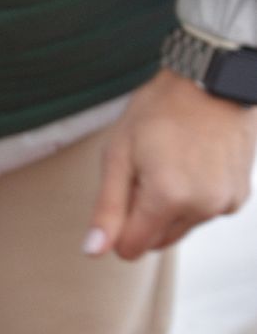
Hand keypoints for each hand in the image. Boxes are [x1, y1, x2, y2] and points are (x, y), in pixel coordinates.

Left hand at [86, 69, 256, 259]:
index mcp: (168, 199)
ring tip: (168, 164)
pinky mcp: (239, 196)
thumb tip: (94, 251)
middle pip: (156, 242)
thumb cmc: (159, 112)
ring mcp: (225, 203)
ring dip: (167, 209)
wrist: (211, 82)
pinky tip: (190, 165)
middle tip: (144, 173)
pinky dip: (191, 200)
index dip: (118, 226)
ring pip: (180, 229)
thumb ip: (107, 208)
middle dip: (142, 217)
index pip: (131, 248)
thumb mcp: (118, 155)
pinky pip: (203, 214)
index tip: (124, 190)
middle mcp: (202, 208)